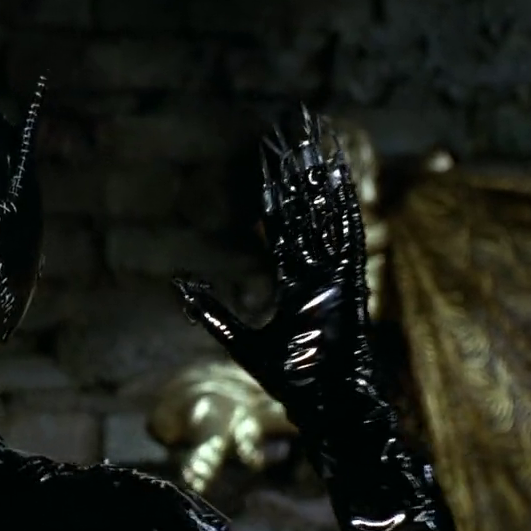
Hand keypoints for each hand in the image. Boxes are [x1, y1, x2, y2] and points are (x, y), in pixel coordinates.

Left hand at [173, 107, 373, 430]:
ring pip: (326, 212)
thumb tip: (179, 284)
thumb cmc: (291, 381)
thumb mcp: (240, 340)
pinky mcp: (352, 284)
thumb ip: (212, 310)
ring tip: (316, 136)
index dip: (276, 190)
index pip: (283, 225)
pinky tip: (340, 176)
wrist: (324, 405)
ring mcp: (335, 275)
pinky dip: (344, 206)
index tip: (270, 156)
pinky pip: (348, 236)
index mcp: (295, 282)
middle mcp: (317, 271)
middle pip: (307, 207)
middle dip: (300, 166)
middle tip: (296, 125)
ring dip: (319, 174)